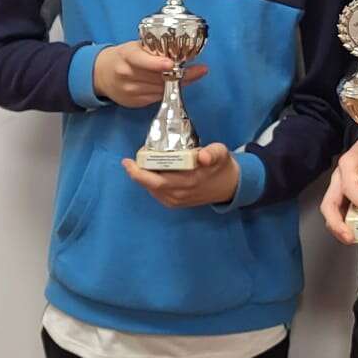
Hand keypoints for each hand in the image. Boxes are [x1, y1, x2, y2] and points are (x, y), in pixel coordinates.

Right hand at [93, 41, 207, 107]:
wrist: (101, 74)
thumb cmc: (124, 56)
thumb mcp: (135, 47)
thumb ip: (154, 50)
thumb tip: (182, 51)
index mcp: (126, 56)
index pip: (140, 60)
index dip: (156, 64)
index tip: (171, 64)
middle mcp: (126, 74)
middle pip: (157, 77)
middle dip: (181, 74)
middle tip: (200, 70)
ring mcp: (129, 90)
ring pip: (160, 89)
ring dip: (179, 83)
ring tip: (194, 75)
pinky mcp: (134, 102)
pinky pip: (157, 98)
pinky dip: (169, 91)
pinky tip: (175, 84)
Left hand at [121, 142, 239, 208]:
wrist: (229, 186)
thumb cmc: (222, 166)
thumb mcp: (221, 154)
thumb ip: (212, 153)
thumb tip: (202, 156)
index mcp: (189, 181)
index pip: (156, 180)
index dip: (139, 172)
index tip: (128, 160)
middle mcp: (180, 193)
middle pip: (150, 186)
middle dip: (136, 174)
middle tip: (130, 161)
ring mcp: (177, 201)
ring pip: (152, 190)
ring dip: (143, 178)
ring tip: (141, 164)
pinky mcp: (176, 204)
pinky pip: (157, 194)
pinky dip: (150, 184)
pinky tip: (151, 174)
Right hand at [320, 133, 357, 244]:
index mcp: (349, 163)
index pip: (349, 185)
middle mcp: (340, 177)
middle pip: (329, 203)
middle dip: (337, 222)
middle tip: (350, 236)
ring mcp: (340, 188)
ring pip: (331, 210)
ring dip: (338, 227)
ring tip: (351, 239)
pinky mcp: (345, 196)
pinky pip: (341, 212)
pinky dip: (345, 225)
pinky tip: (357, 233)